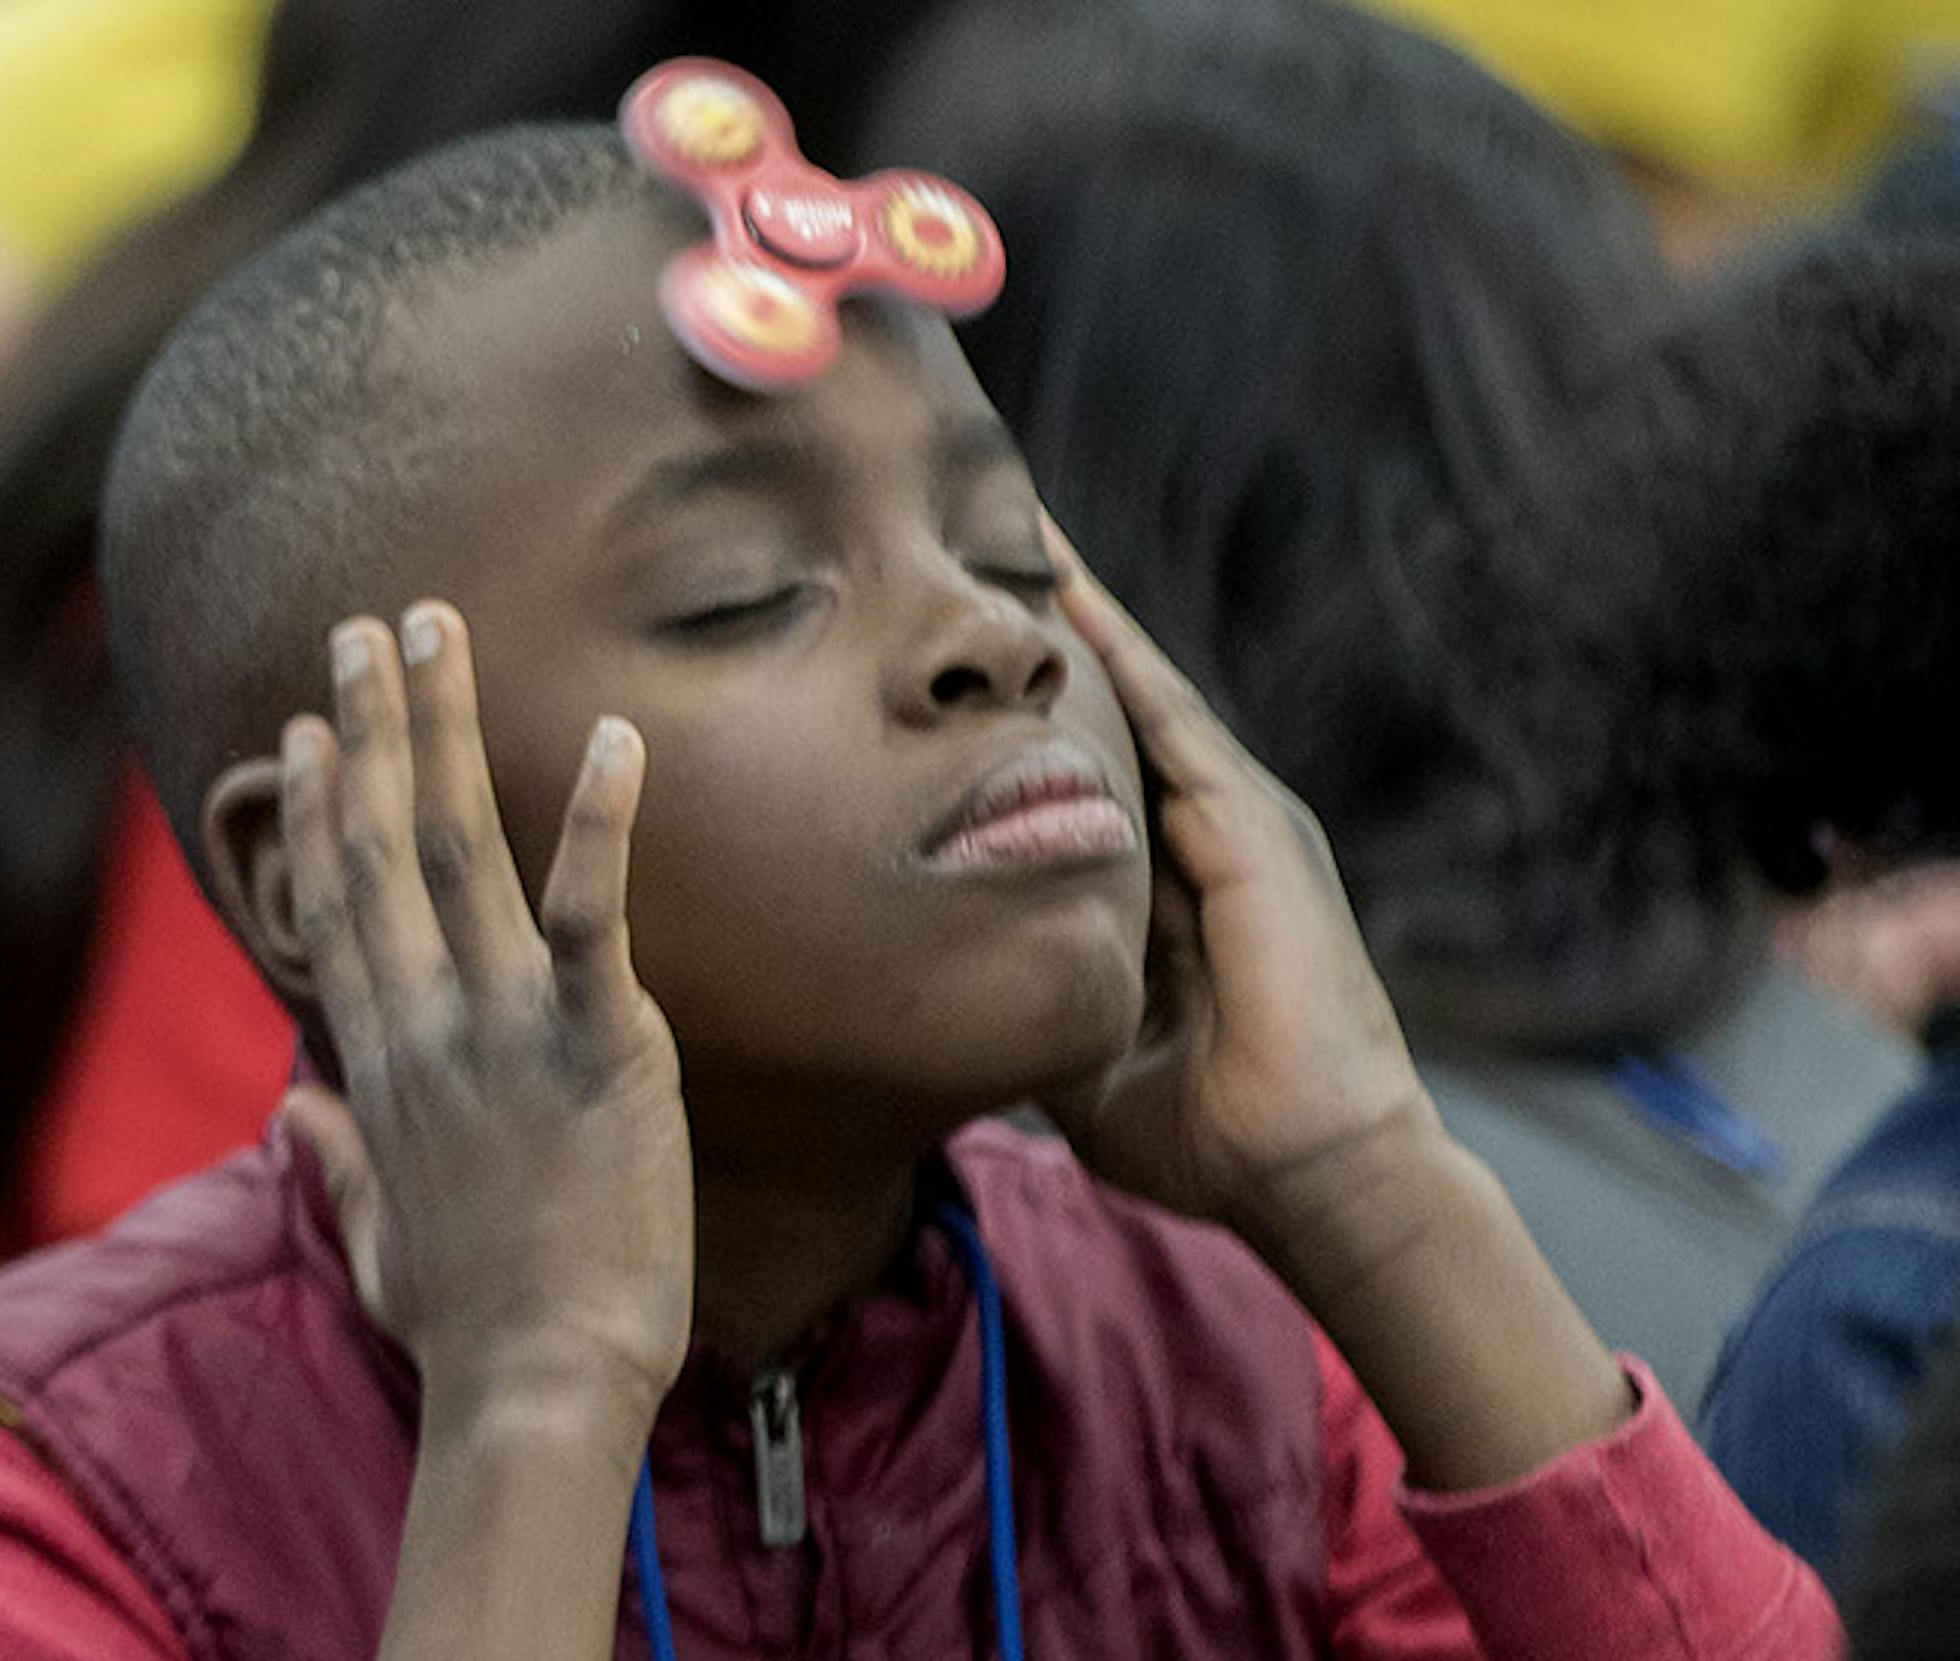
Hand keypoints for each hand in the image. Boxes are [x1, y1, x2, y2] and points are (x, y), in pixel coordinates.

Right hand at [278, 602, 691, 1421]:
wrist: (540, 1384)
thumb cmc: (469, 1320)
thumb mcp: (376, 1235)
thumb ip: (335, 1156)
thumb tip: (296, 1112)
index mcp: (379, 1058)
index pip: (338, 901)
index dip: (324, 803)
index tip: (313, 724)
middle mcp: (424, 1019)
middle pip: (383, 843)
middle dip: (376, 724)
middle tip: (370, 625)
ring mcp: (501, 1023)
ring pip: (458, 845)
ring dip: (445, 726)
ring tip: (436, 628)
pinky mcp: (596, 1041)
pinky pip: (589, 910)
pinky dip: (600, 820)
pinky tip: (615, 735)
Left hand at [1042, 523, 1439, 1264]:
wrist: (1311, 1174)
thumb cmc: (1210, 1133)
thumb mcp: (1089, 1057)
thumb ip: (1038, 1001)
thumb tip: (954, 985)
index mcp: (1168, 884)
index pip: (1089, 772)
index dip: (1036, 708)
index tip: (969, 649)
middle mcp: (1203, 835)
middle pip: (1116, 708)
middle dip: (1057, 629)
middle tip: (979, 538)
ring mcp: (1235, 820)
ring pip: (1141, 690)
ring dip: (1081, 611)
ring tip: (1016, 530)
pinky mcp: (1252, 827)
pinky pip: (1171, 720)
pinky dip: (1117, 652)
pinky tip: (1061, 591)